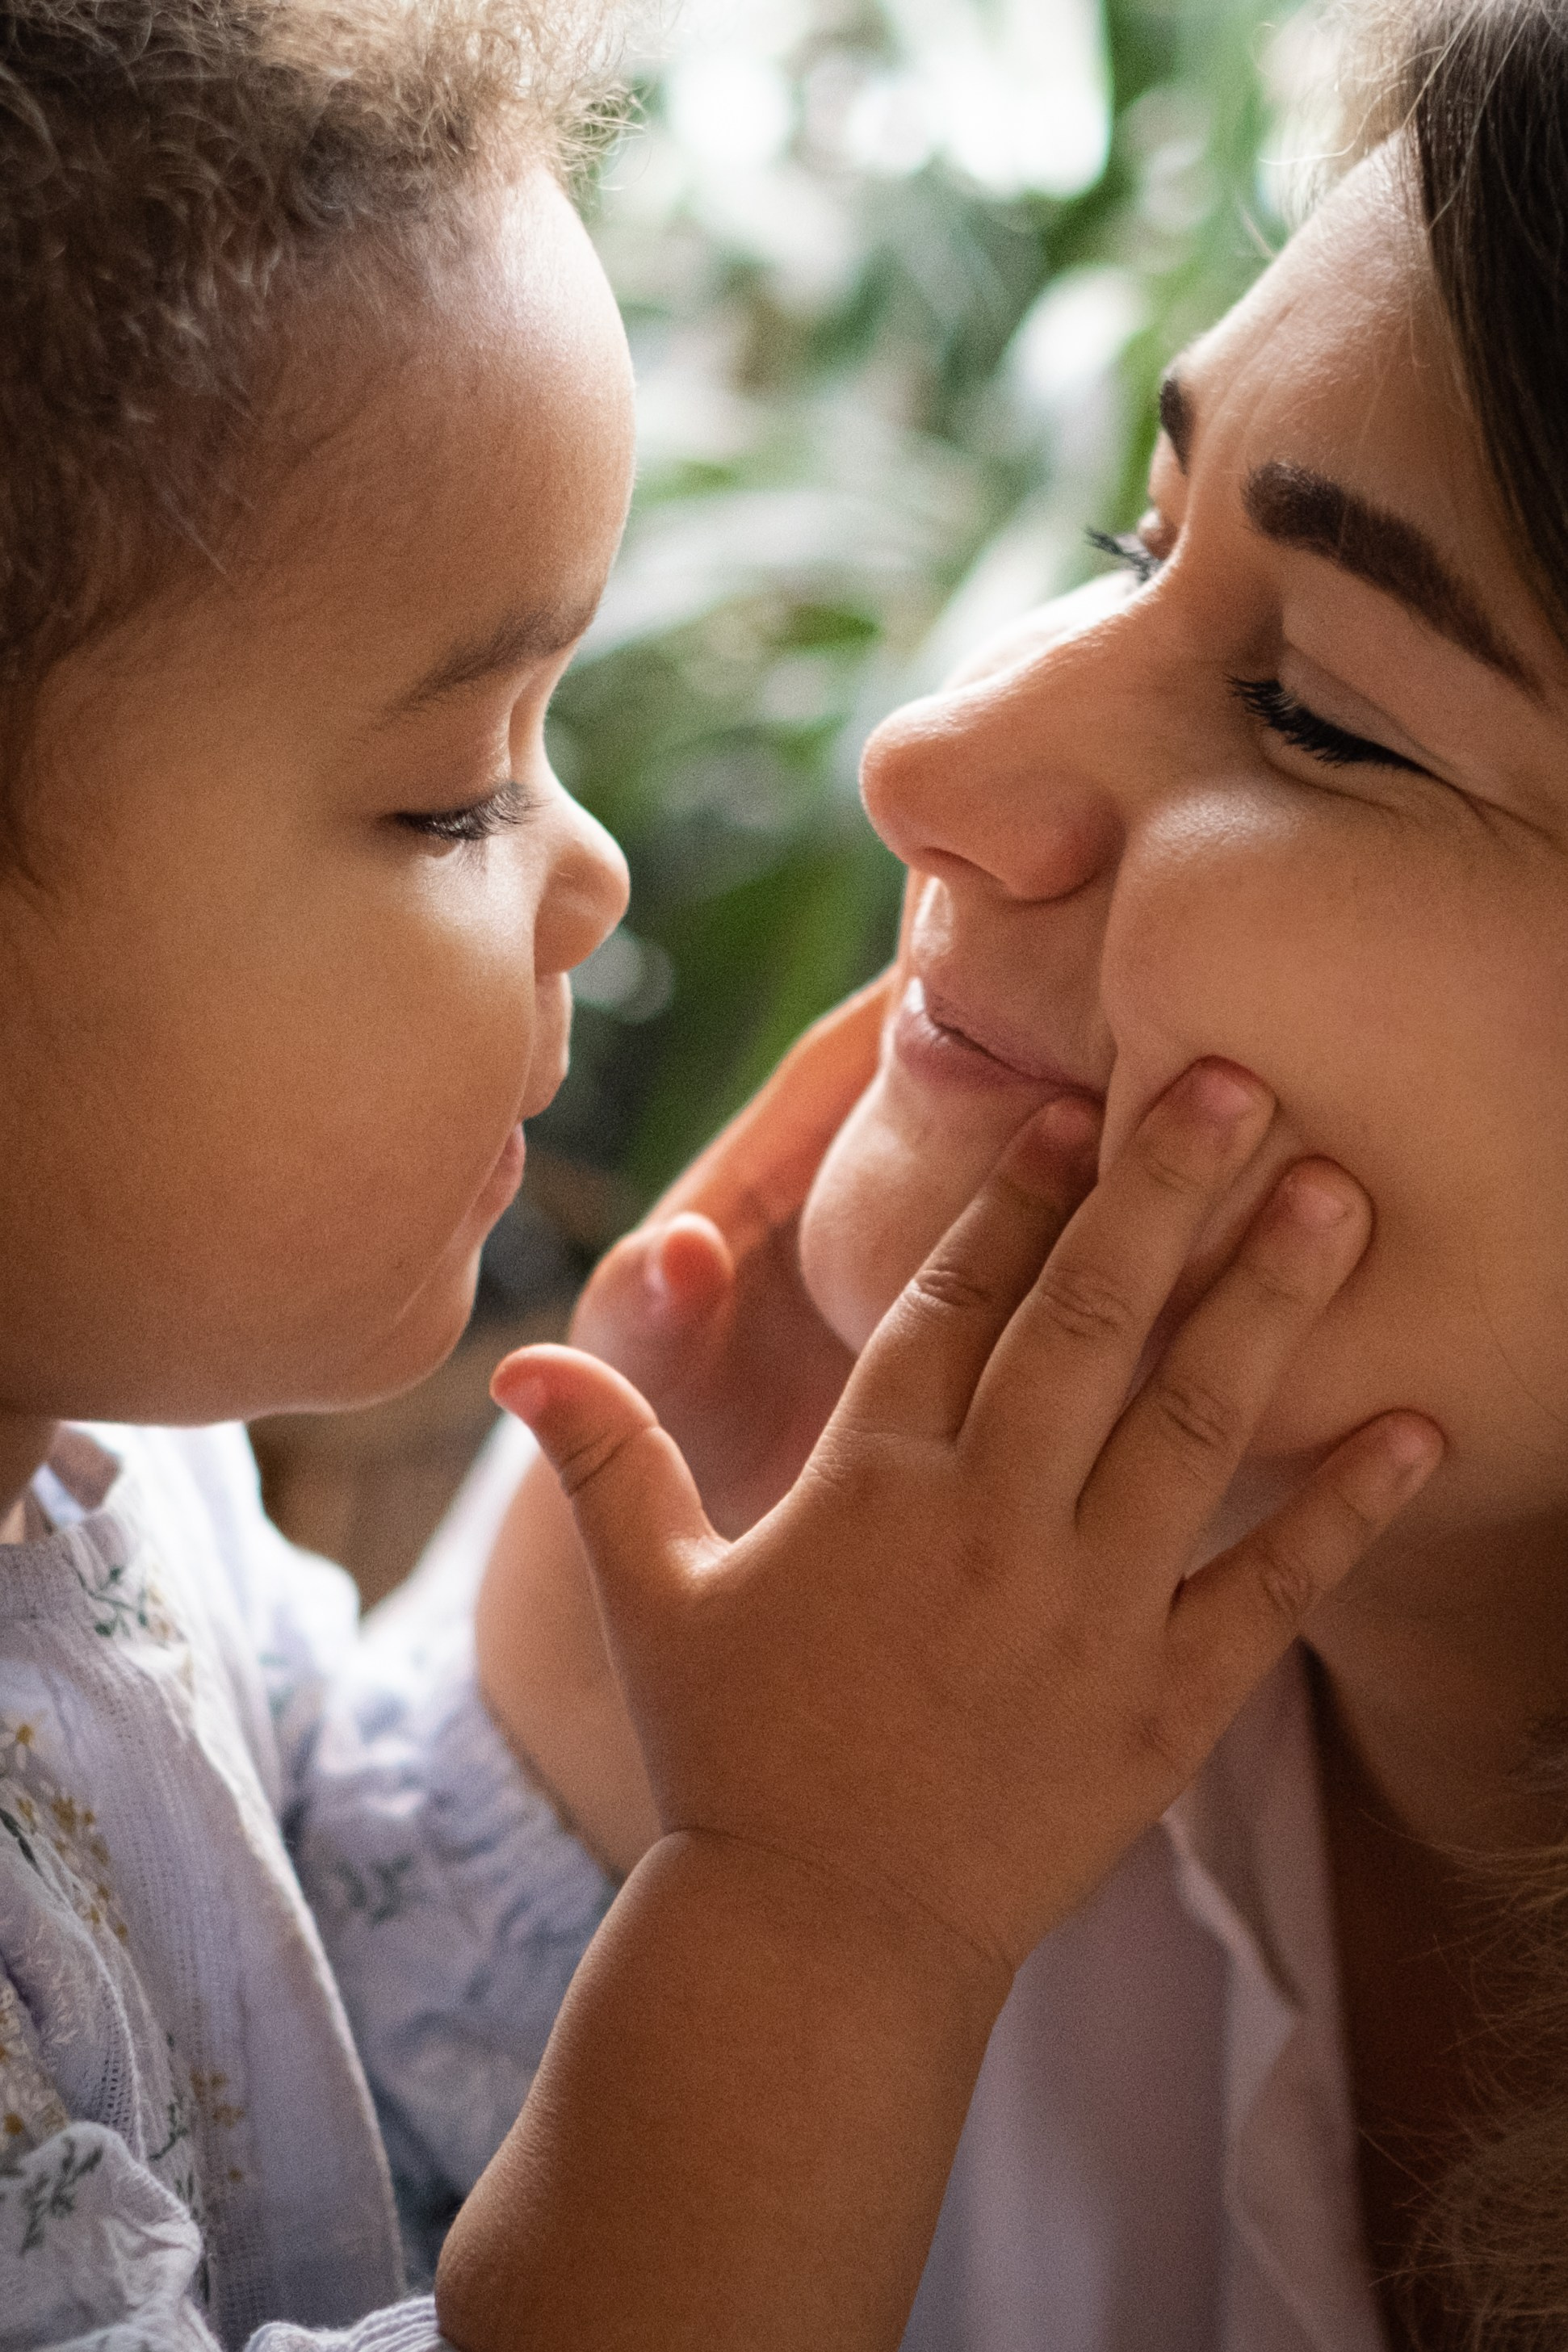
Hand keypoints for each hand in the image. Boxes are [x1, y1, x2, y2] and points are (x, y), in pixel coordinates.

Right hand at [495, 1060, 1442, 1969]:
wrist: (818, 1947)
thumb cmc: (728, 1758)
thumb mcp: (651, 1599)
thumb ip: (602, 1461)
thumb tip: (514, 1358)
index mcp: (873, 1484)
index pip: (956, 1300)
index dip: (1019, 1191)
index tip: (1080, 1100)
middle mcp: (990, 1526)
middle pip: (1089, 1323)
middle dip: (1164, 1191)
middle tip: (1241, 1079)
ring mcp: (1087, 1616)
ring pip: (1190, 1424)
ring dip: (1266, 1303)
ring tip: (1339, 1195)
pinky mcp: (1162, 1709)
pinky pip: (1269, 1592)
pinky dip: (1345, 1510)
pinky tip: (1418, 1426)